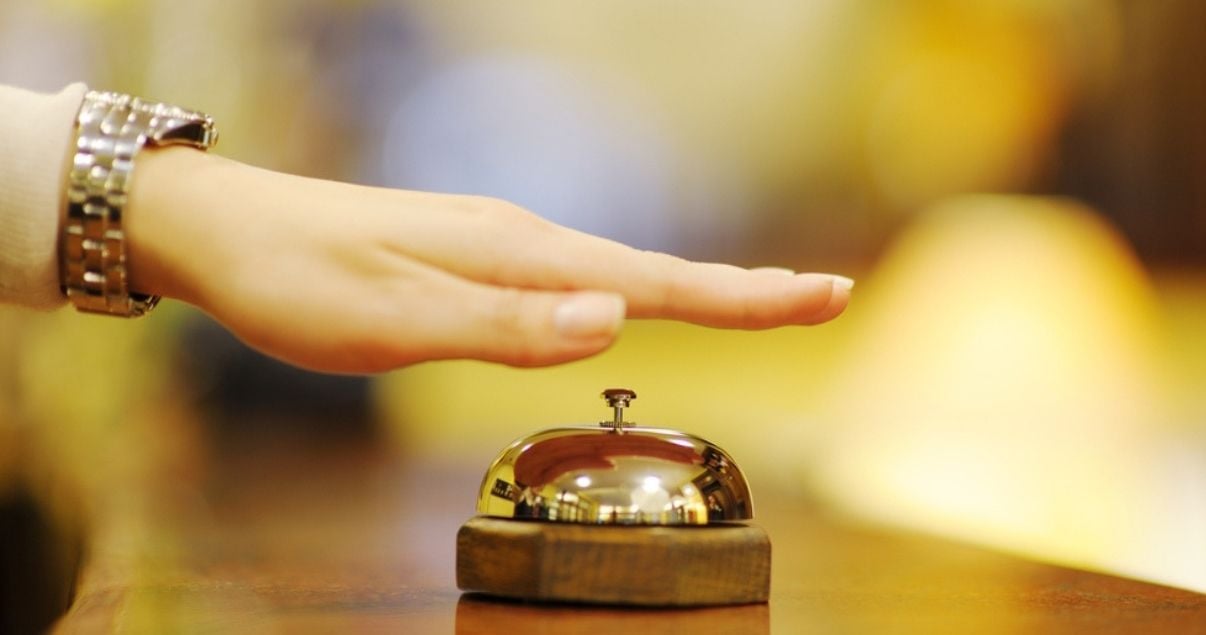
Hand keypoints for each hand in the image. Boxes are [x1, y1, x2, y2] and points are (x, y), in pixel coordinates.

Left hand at [125, 148, 851, 372]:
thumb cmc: (305, 282)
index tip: (825, 296)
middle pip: (657, 270)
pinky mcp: (478, 256)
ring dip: (696, 290)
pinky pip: (577, 278)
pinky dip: (632, 290)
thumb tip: (615, 320)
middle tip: (824, 296)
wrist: (231, 232)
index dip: (745, 296)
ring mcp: (503, 245)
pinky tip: (636, 302)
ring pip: (620, 272)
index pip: (658, 281)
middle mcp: (524, 241)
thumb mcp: (396, 321)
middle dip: (744, 290)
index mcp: (519, 256)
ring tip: (756, 303)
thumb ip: (506, 328)